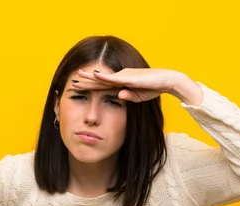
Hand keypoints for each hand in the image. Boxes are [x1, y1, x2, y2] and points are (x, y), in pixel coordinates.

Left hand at [74, 68, 201, 103]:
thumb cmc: (154, 88)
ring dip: (90, 78)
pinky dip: (103, 77)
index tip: (80, 87)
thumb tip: (120, 97)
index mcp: (121, 82)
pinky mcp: (128, 77)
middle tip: (73, 80)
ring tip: (78, 76)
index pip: (103, 86)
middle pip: (100, 80)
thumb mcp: (138, 96)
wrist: (166, 80)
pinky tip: (94, 75)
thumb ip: (129, 97)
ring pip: (103, 78)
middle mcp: (120, 77)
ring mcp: (124, 76)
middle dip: (86, 81)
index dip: (91, 86)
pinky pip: (113, 78)